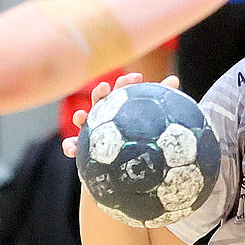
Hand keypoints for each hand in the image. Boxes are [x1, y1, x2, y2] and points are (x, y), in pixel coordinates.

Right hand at [61, 72, 179, 158]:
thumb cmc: (135, 142)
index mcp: (118, 108)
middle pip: (100, 101)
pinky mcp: (82, 146)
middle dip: (101, 93)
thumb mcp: (148, 122)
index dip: (128, 83)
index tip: (137, 77)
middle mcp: (103, 116)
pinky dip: (69, 145)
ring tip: (81, 116)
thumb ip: (160, 102)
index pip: (122, 91)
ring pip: (82, 120)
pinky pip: (73, 145)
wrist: (118, 167)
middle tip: (106, 88)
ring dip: (79, 117)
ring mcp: (90, 129)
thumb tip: (174, 79)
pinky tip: (70, 150)